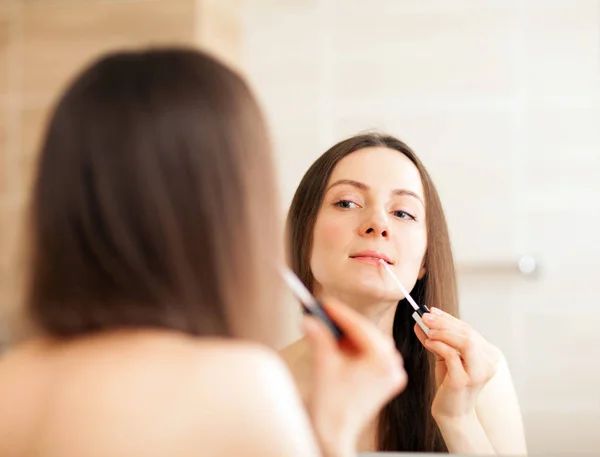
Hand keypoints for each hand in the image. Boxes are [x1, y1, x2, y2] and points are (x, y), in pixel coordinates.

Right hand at [302, 299, 406, 456]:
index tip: (326, 302)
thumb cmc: (331, 406)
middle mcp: (392, 367)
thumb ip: (320, 336)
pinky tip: (340, 346)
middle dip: (345, 323)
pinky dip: (356, 348)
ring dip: (350, 335)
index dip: (340, 312)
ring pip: (370, 342)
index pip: (360, 327)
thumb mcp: (324, 364)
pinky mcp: (385, 380)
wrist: (334, 434)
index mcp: (382, 362)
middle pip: (367, 333)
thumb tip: (311, 319)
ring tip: (330, 330)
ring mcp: (391, 374)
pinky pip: (372, 354)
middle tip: (324, 312)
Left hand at [414, 307, 500, 420]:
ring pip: (466, 342)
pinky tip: (428, 343)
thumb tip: (421, 320)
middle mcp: (489, 364)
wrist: (451, 413)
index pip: (469, 330)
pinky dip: (439, 345)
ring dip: (444, 333)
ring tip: (428, 331)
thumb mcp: (445, 357)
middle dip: (444, 322)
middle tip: (425, 316)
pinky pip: (452, 355)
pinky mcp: (464, 381)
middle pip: (468, 333)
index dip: (450, 319)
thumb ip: (437, 339)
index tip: (432, 311)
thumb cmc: (449, 384)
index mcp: (488, 356)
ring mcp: (478, 373)